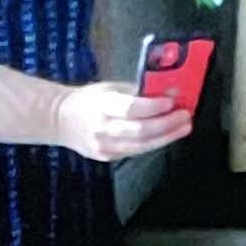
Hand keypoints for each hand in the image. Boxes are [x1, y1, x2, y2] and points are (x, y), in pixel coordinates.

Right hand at [52, 83, 195, 164]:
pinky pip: (136, 151)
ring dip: (166, 136)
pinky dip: (154, 143)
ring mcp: (104, 146)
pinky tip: (167, 135)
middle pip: (140, 131)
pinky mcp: (107, 157)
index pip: (131, 108)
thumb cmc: (89, 100)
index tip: (172, 101)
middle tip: (185, 116)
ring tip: (183, 127)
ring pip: (141, 145)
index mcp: (101, 105)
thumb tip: (168, 91)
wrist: (60, 120)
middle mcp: (102, 128)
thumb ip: (138, 91)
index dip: (154, 106)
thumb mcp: (111, 87)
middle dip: (167, 124)